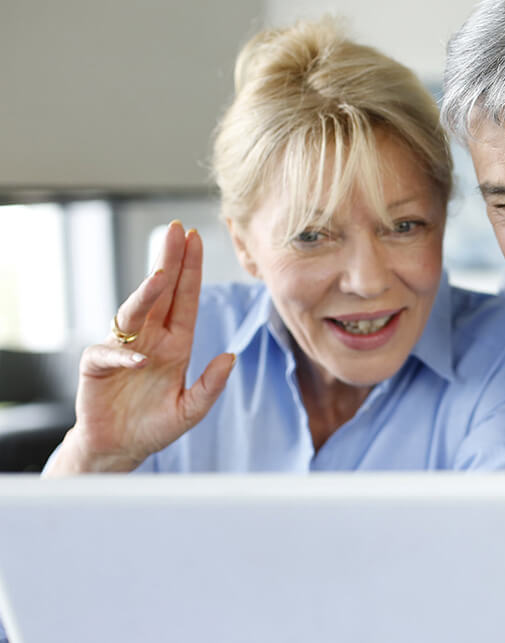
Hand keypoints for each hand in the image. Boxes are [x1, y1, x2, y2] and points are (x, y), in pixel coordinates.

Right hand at [47, 222, 234, 474]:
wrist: (120, 449)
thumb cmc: (156, 426)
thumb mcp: (191, 410)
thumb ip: (210, 386)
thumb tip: (231, 357)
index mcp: (176, 344)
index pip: (186, 299)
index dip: (190, 270)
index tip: (195, 238)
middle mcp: (151, 339)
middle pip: (161, 294)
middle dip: (169, 261)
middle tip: (177, 230)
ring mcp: (123, 349)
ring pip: (134, 312)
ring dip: (147, 294)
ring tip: (160, 274)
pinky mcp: (98, 368)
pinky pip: (109, 354)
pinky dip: (122, 354)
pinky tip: (137, 357)